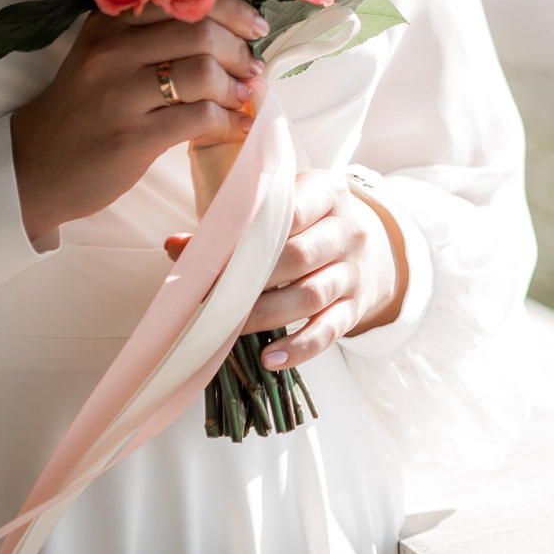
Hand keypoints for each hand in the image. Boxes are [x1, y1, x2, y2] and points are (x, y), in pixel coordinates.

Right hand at [9, 0, 266, 246]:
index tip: (253, 27)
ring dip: (236, 87)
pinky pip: (199, 119)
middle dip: (239, 50)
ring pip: (203, 72)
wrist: (35, 165)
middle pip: (201, 31)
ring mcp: (120, 95)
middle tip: (251, 69)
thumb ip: (153, 37)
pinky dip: (228, 122)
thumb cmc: (83, 109)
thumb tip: (231, 33)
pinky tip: (235, 127)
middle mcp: (113, 51)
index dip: (231, 9)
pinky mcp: (131, 137)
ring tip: (243, 98)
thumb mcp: (105, 57)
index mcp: (111, 23)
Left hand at [162, 169, 406, 368]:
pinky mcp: (355, 308)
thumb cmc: (315, 223)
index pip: (291, 210)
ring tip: (228, 328)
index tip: (212, 256)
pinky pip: (328, 332)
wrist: (377, 248)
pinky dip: (298, 348)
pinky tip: (269, 359)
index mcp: (328, 193)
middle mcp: (347, 232)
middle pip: (298, 257)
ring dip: (264, 315)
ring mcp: (354, 272)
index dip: (249, 235)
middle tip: (210, 296)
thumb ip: (238, 223)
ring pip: (310, 296)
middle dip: (250, 279)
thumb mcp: (289, 205)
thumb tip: (176, 246)